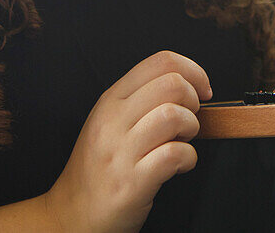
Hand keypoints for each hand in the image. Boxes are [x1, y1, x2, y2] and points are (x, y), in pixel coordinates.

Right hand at [43, 51, 211, 232]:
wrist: (73, 212)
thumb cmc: (100, 166)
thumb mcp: (111, 121)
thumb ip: (142, 100)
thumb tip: (189, 85)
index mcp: (111, 100)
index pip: (160, 61)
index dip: (192, 70)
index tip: (202, 89)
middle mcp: (113, 120)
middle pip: (172, 84)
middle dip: (194, 99)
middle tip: (190, 119)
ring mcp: (120, 152)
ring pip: (174, 116)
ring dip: (192, 128)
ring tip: (184, 141)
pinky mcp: (131, 182)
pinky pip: (174, 155)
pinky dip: (189, 158)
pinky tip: (181, 164)